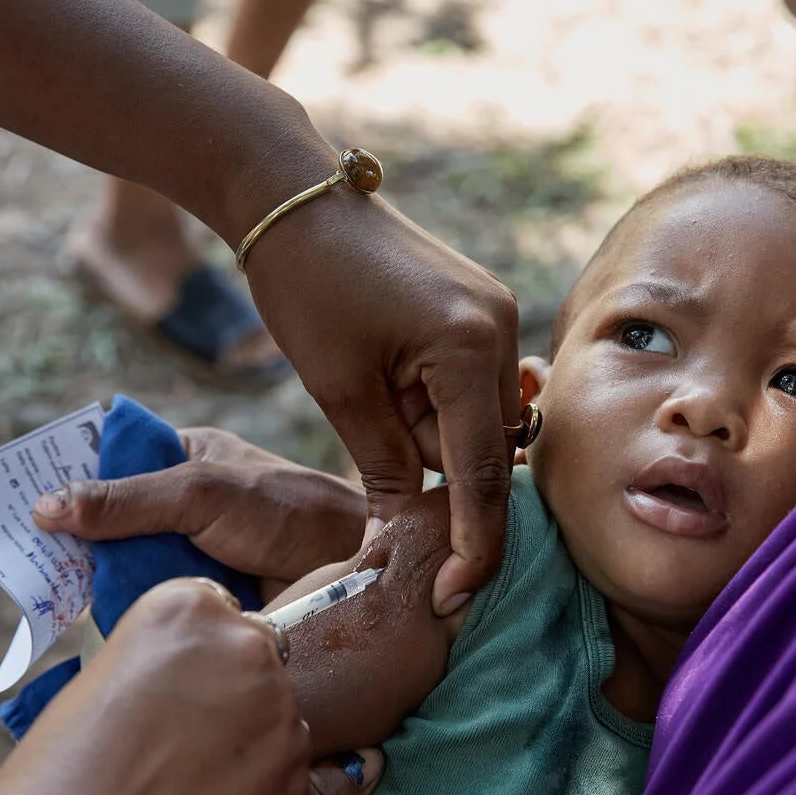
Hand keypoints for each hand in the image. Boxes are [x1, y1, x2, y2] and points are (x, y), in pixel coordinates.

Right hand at [0, 579, 310, 794]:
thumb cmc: (55, 785)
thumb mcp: (103, 682)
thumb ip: (166, 664)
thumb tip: (196, 679)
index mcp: (187, 607)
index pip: (216, 610)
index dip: (190, 658)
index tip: (164, 691)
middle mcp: (248, 648)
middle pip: (255, 658)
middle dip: (228, 693)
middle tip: (175, 745)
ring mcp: (281, 715)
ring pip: (274, 717)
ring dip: (245, 743)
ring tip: (181, 789)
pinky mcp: (297, 780)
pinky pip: (284, 773)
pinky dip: (255, 791)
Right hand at [33, 428, 366, 587]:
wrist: (358, 576)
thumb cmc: (289, 515)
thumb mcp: (200, 496)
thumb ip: (126, 501)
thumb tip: (44, 508)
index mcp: (188, 458)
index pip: (112, 463)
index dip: (70, 484)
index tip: (20, 508)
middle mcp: (188, 503)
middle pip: (113, 522)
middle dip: (77, 543)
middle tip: (26, 566)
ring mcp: (196, 552)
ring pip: (128, 568)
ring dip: (101, 585)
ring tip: (50, 601)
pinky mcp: (206, 596)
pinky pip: (153, 603)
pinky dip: (132, 614)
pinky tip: (100, 630)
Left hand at [244, 187, 519, 615]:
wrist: (295, 197)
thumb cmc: (305, 287)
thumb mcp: (338, 389)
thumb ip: (381, 466)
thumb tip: (399, 536)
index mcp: (468, 348)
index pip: (481, 475)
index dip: (468, 544)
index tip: (453, 598)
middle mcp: (500, 330)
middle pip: (482, 448)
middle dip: (429, 461)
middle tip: (367, 417)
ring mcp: (496, 315)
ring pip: (476, 420)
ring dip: (427, 429)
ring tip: (370, 381)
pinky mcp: (481, 309)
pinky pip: (468, 386)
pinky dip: (431, 401)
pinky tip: (388, 372)